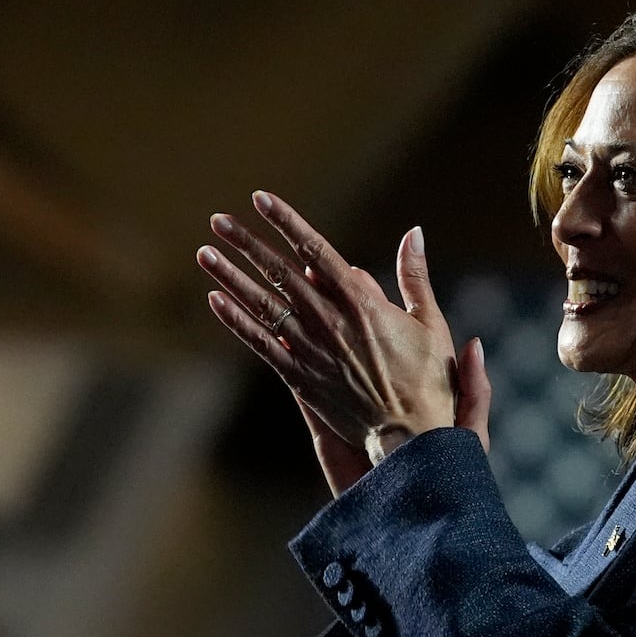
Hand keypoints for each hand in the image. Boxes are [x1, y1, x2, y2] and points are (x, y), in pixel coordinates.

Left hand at [197, 192, 490, 493]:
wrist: (411, 437)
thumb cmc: (427, 380)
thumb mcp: (431, 322)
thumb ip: (414, 275)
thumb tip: (413, 231)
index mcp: (362, 303)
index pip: (316, 251)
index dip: (287, 222)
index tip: (261, 199)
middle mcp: (330, 322)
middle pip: (280, 273)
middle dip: (248, 243)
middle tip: (219, 220)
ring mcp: (311, 350)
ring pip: (263, 305)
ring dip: (231, 277)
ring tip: (204, 253)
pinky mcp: (300, 378)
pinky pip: (262, 344)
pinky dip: (237, 322)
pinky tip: (215, 300)